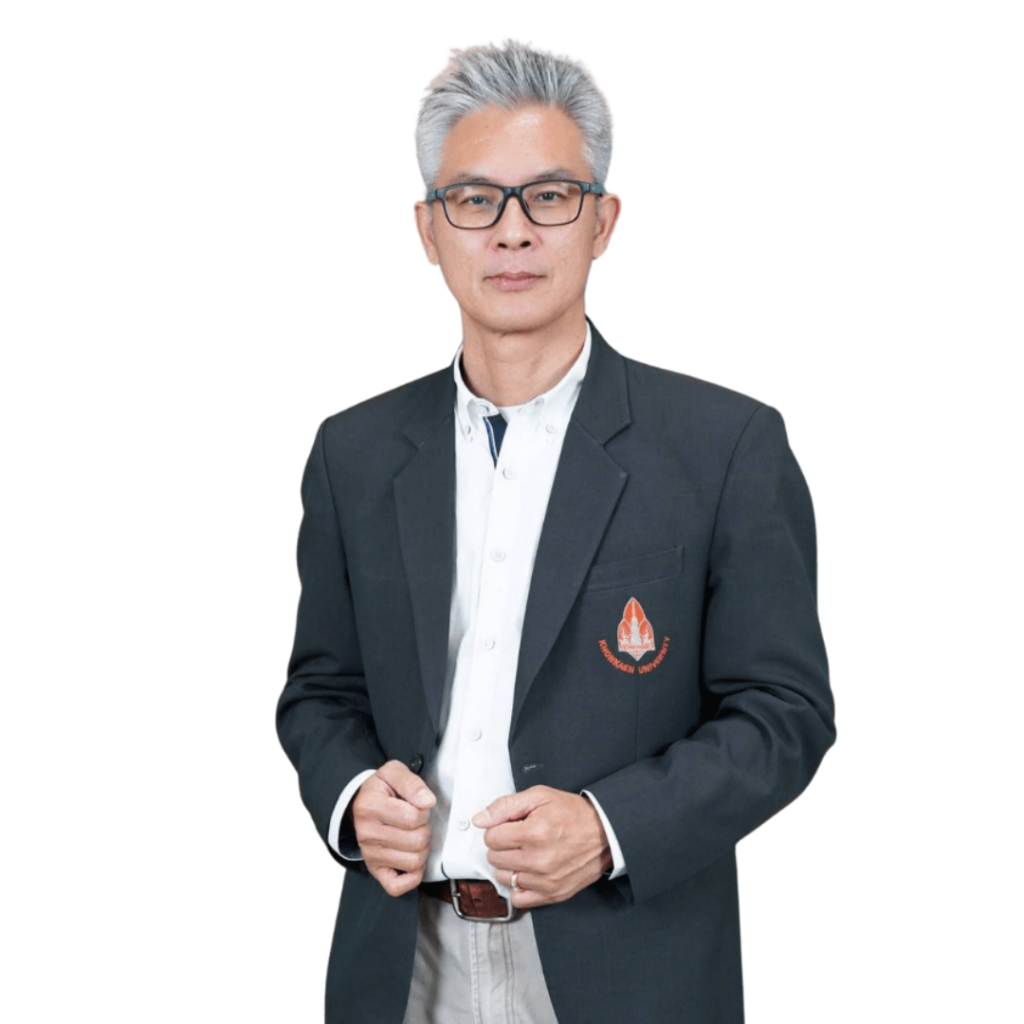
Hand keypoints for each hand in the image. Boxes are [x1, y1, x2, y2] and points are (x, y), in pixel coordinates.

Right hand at [350, 760, 435, 896]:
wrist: (359, 803)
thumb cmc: (380, 789)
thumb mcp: (393, 772)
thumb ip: (412, 783)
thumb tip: (428, 802)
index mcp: (371, 807)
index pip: (413, 817)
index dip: (424, 811)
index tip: (418, 806)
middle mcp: (368, 834)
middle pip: (417, 842)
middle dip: (425, 829)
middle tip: (418, 821)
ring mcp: (370, 854)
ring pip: (413, 862)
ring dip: (423, 849)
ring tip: (415, 836)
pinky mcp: (375, 869)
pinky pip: (397, 887)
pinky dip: (412, 877)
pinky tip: (412, 859)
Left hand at [472, 786, 612, 909]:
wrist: (605, 833)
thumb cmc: (574, 814)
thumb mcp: (540, 796)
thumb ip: (505, 806)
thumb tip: (480, 819)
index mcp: (534, 832)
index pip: (491, 837)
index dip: (498, 828)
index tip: (509, 826)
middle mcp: (539, 859)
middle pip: (494, 857)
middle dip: (502, 845)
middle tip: (518, 837)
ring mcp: (546, 880)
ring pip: (503, 877)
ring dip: (508, 864)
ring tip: (524, 852)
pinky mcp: (553, 894)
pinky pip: (519, 898)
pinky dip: (518, 886)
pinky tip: (526, 872)